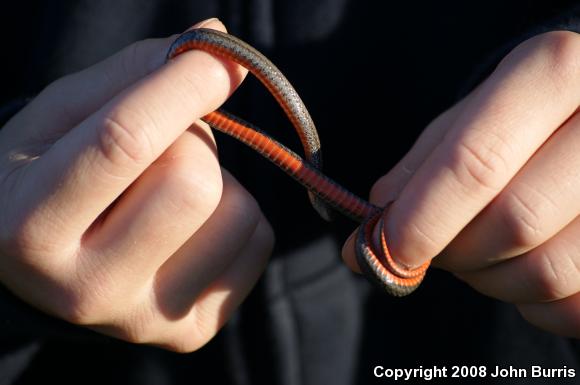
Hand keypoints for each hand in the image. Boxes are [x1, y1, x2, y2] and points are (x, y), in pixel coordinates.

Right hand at [0, 18, 273, 351]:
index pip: (124, 142)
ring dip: (220, 182)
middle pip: (193, 185)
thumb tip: (220, 45)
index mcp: (30, 227)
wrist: (46, 264)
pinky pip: (258, 243)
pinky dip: (238, 216)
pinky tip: (192, 225)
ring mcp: (144, 320)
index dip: (182, 86)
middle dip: (193, 143)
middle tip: (167, 146)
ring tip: (170, 192)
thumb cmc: (50, 176)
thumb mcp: (61, 118)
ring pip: (237, 215)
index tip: (218, 56)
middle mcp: (85, 289)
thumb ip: (133, 76)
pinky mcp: (191, 330)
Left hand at [343, 31, 579, 336]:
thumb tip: (372, 232)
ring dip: (492, 281)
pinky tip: (523, 274)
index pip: (475, 163)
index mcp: (555, 73)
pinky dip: (536, 305)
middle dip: (455, 252)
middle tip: (432, 252)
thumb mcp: (472, 116)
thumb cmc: (525, 116)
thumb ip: (423, 166)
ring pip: (550, 269)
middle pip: (514, 220)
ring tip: (479, 259)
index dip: (421, 219)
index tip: (384, 251)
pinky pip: (577, 304)